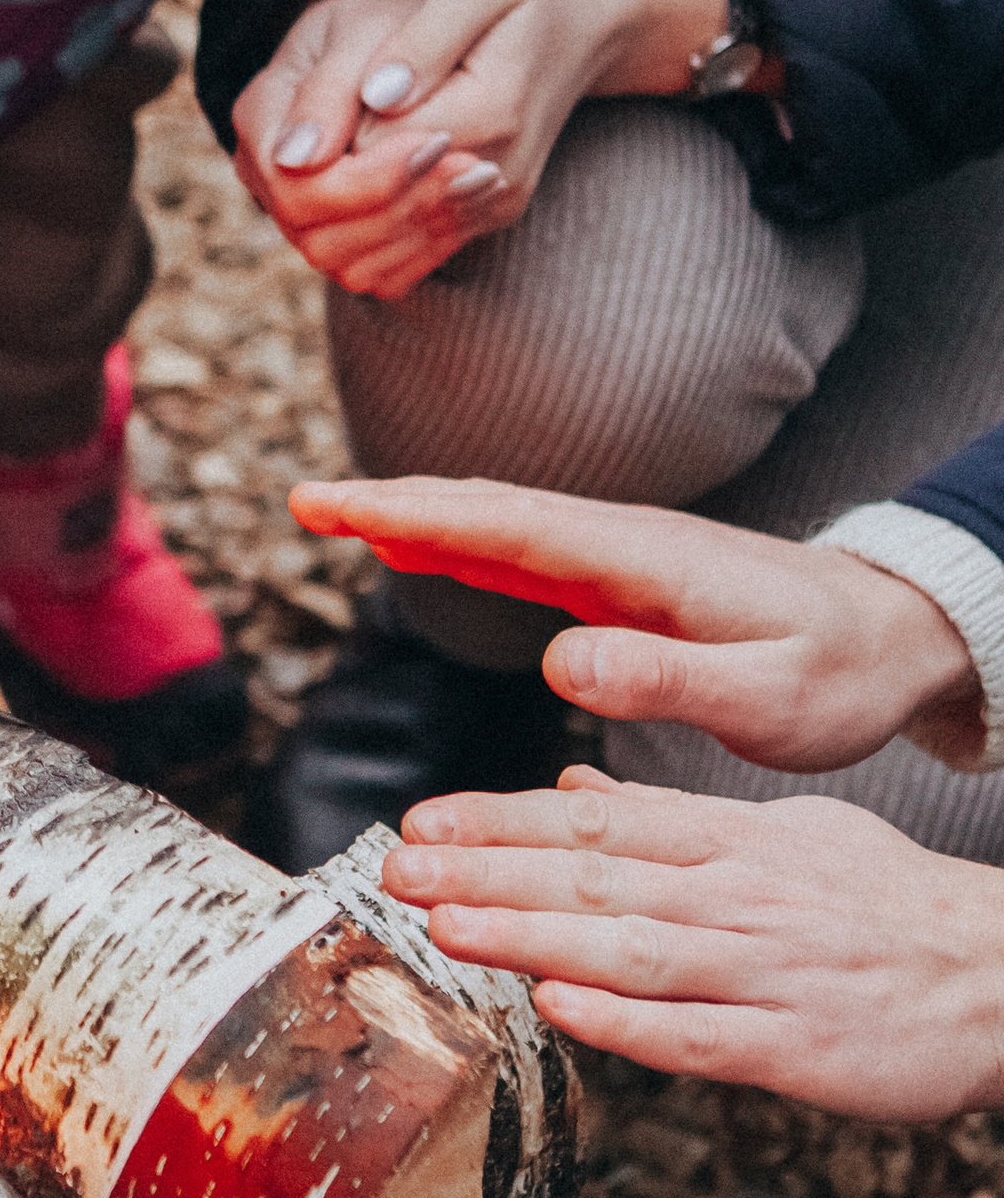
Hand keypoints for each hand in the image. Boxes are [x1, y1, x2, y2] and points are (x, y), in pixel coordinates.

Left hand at [233, 0, 733, 298]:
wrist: (583, 14)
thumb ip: (418, 41)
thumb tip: (373, 99)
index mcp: (488, 110)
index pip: (361, 161)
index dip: (314, 139)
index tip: (311, 96)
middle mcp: (492, 176)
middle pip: (355, 224)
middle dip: (302, 187)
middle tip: (297, 129)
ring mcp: (485, 208)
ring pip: (363, 261)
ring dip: (314, 219)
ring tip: (316, 152)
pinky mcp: (477, 222)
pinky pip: (390, 267)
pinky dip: (345, 237)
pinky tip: (340, 179)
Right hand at [290, 475, 978, 770]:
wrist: (896, 638)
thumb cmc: (838, 674)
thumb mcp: (766, 697)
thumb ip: (666, 676)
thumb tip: (561, 658)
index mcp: (640, 560)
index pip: (506, 524)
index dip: (414, 513)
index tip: (336, 506)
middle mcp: (616, 542)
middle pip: (483, 509)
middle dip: (387, 501)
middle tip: (301, 501)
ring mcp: (612, 557)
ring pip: (492, 524)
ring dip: (408, 515)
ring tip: (327, 514)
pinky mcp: (614, 581)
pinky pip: (516, 552)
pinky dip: (451, 542)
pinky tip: (408, 547)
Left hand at [384, 767, 1003, 1119]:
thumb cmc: (884, 901)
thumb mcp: (783, 830)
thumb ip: (672, 814)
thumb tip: (574, 787)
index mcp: (731, 839)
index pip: (595, 820)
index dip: (500, 819)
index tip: (424, 820)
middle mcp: (738, 897)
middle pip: (594, 878)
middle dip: (486, 872)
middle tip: (399, 867)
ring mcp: (766, 971)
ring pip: (630, 950)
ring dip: (530, 938)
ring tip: (444, 926)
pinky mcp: (797, 1047)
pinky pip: (697, 1036)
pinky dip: (625, 1023)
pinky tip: (556, 1008)